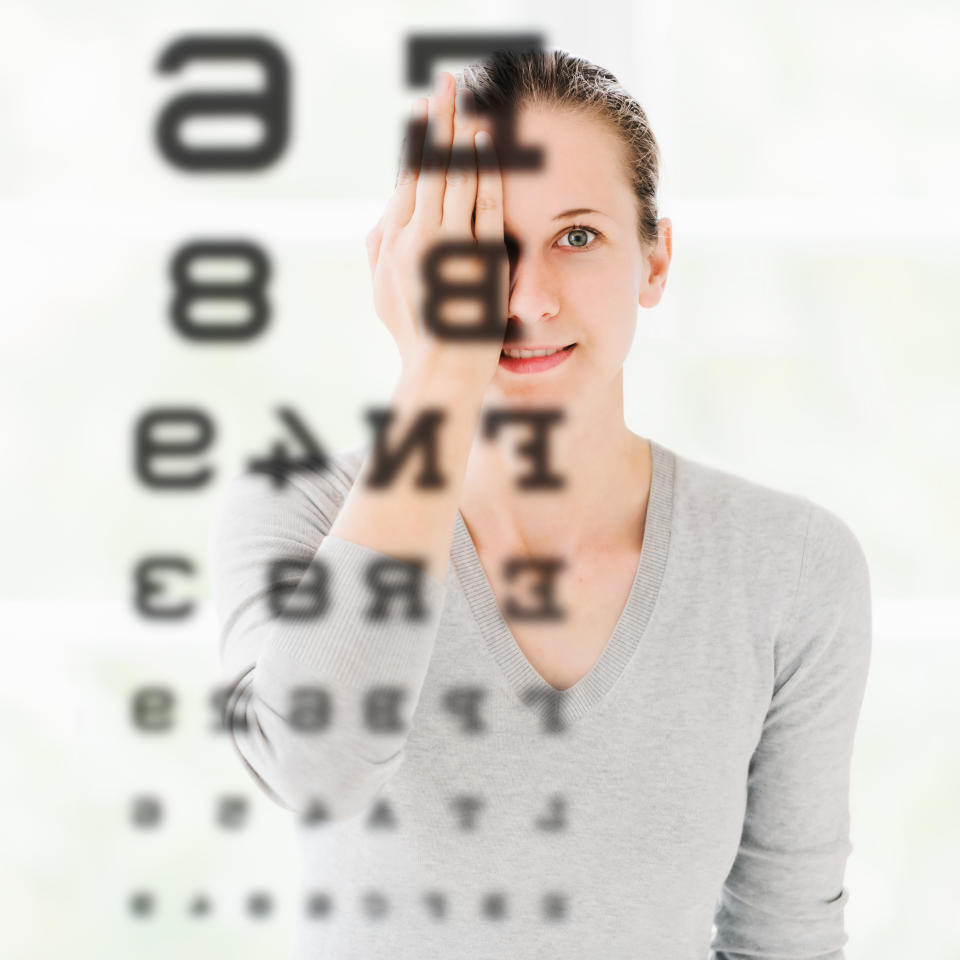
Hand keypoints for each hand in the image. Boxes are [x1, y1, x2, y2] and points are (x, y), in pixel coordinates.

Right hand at [364, 71, 507, 392]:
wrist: (442, 367)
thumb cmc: (415, 336)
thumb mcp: (383, 294)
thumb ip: (379, 253)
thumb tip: (379, 220)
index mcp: (390, 241)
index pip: (406, 179)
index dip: (418, 144)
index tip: (426, 114)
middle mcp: (415, 234)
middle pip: (427, 165)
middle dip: (437, 120)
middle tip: (445, 83)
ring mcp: (448, 242)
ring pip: (453, 174)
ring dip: (460, 132)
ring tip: (467, 96)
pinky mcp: (479, 253)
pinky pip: (482, 201)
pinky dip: (484, 169)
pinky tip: (487, 142)